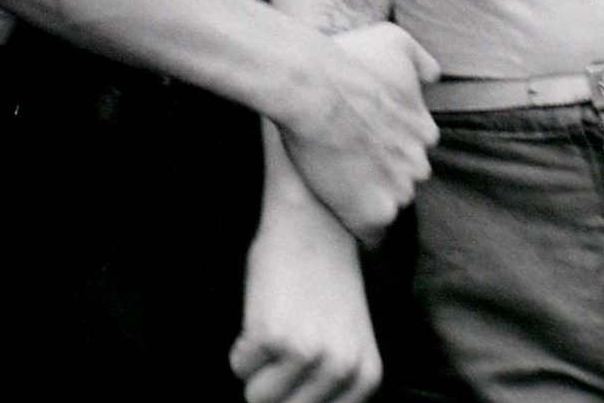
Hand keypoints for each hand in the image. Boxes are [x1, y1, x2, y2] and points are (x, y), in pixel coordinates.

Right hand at [232, 182, 380, 402]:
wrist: (314, 218)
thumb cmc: (325, 277)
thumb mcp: (346, 338)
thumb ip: (329, 381)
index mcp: (364, 375)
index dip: (297, 393)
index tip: (295, 368)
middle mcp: (340, 369)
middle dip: (276, 384)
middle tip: (284, 343)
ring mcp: (306, 352)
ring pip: (258, 397)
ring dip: (258, 366)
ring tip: (277, 325)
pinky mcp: (272, 335)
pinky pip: (239, 366)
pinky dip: (242, 344)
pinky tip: (264, 309)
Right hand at [282, 22, 438, 243]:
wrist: (312, 88)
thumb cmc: (348, 58)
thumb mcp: (394, 40)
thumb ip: (420, 59)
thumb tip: (433, 77)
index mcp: (424, 130)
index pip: (411, 147)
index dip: (383, 143)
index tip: (360, 137)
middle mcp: (418, 162)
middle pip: (402, 177)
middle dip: (379, 171)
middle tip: (346, 159)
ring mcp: (398, 191)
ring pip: (387, 203)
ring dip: (367, 197)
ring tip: (336, 184)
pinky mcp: (373, 214)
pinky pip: (372, 234)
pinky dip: (358, 226)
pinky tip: (339, 213)